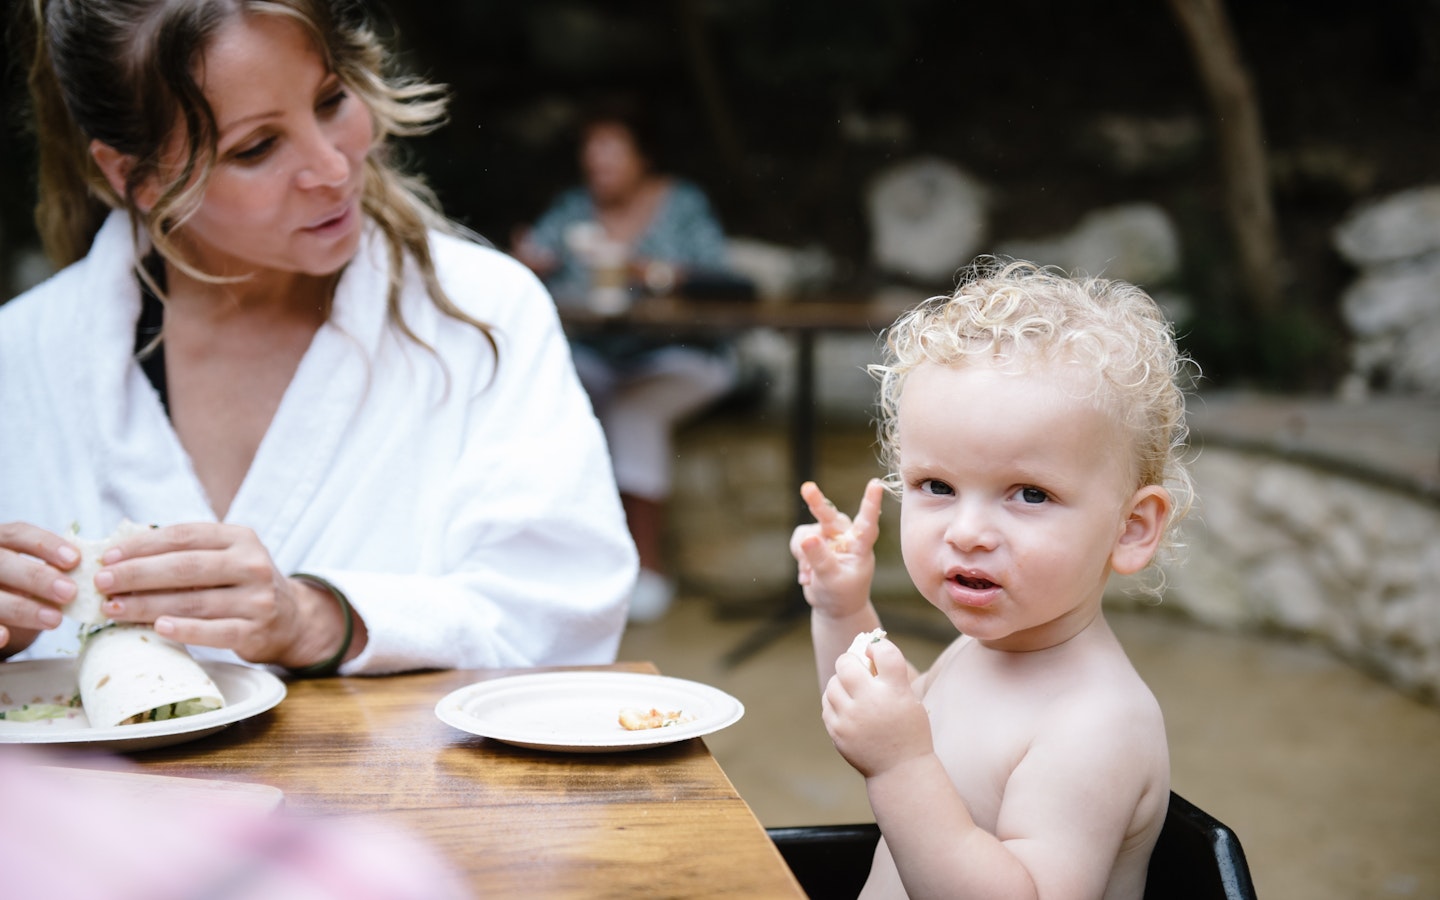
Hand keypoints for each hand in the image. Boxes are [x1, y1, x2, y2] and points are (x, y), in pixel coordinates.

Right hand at [0, 522, 79, 654]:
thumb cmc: (20, 586)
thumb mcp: (30, 572)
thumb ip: (54, 568)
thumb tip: (96, 571)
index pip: (17, 533)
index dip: (46, 544)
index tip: (76, 559)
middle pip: (2, 562)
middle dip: (37, 577)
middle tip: (70, 592)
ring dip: (20, 607)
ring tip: (55, 620)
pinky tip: (4, 636)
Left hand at [91, 523, 330, 667]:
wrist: (291, 619)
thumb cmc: (240, 584)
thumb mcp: (226, 557)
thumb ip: (186, 552)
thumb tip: (120, 557)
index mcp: (241, 538)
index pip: (185, 536)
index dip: (143, 545)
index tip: (108, 557)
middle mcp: (252, 564)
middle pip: (185, 567)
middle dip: (137, 574)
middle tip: (102, 583)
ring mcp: (257, 599)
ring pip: (193, 601)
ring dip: (146, 605)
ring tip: (112, 609)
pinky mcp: (256, 630)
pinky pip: (214, 632)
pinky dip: (184, 630)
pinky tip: (157, 628)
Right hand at [789, 479, 883, 617]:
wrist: (834, 607)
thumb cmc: (842, 595)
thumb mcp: (832, 580)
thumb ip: (821, 559)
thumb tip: (808, 536)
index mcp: (861, 547)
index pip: (868, 524)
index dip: (871, 504)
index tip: (876, 484)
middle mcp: (846, 537)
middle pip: (831, 516)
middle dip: (817, 503)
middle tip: (807, 488)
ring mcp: (829, 538)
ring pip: (808, 532)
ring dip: (803, 554)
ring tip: (809, 575)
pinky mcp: (814, 541)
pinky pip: (799, 540)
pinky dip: (799, 558)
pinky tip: (807, 575)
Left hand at [822, 637, 932, 777]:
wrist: (899, 770)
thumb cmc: (908, 730)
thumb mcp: (909, 700)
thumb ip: (891, 675)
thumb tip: (867, 649)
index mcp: (894, 692)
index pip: (884, 653)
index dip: (877, 646)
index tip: (874, 650)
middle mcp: (871, 702)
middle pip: (846, 664)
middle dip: (849, 660)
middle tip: (855, 665)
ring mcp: (850, 718)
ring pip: (833, 684)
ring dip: (840, 681)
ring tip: (851, 688)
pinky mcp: (837, 731)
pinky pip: (827, 704)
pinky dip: (834, 700)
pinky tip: (846, 705)